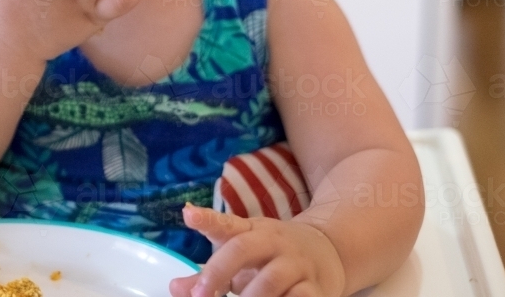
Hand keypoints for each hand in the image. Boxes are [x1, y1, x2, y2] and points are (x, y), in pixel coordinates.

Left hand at [170, 204, 345, 296]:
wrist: (329, 250)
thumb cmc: (272, 255)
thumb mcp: (243, 254)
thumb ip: (209, 272)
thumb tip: (175, 287)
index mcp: (253, 231)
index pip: (226, 224)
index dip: (206, 219)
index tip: (188, 215)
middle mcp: (274, 243)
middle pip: (243, 249)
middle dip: (218, 272)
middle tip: (200, 295)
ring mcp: (296, 265)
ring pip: (271, 280)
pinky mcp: (316, 289)